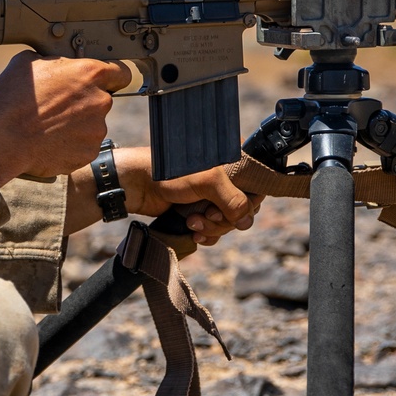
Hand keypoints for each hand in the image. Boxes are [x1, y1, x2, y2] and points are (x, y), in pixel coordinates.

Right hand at [0, 52, 132, 182]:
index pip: (121, 72)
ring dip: (77, 125)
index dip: (111, 77)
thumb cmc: (12, 98)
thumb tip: (59, 66)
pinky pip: (83, 146)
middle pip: (102, 100)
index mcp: (90, 74)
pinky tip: (50, 141)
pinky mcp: (88, 153)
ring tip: (49, 126)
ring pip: (92, 125)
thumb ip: (56, 62)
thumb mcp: (31, 62)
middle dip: (84, 103)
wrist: (1, 137)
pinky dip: (71, 145)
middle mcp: (99, 101)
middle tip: (58, 107)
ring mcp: (96, 130)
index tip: (104, 82)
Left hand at [65, 145, 263, 245]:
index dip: (247, 203)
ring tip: (192, 221)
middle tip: (206, 215)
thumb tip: (247, 222)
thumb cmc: (170, 173)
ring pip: (228, 222)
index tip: (231, 208)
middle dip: (223, 219)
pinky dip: (205, 233)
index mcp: (232, 162)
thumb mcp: (208, 182)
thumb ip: (233, 201)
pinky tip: (191, 230)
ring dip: (211, 227)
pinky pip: (214, 229)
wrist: (138, 186)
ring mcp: (212, 196)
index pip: (257, 187)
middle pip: (243, 209)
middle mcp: (225, 178)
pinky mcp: (200, 210)